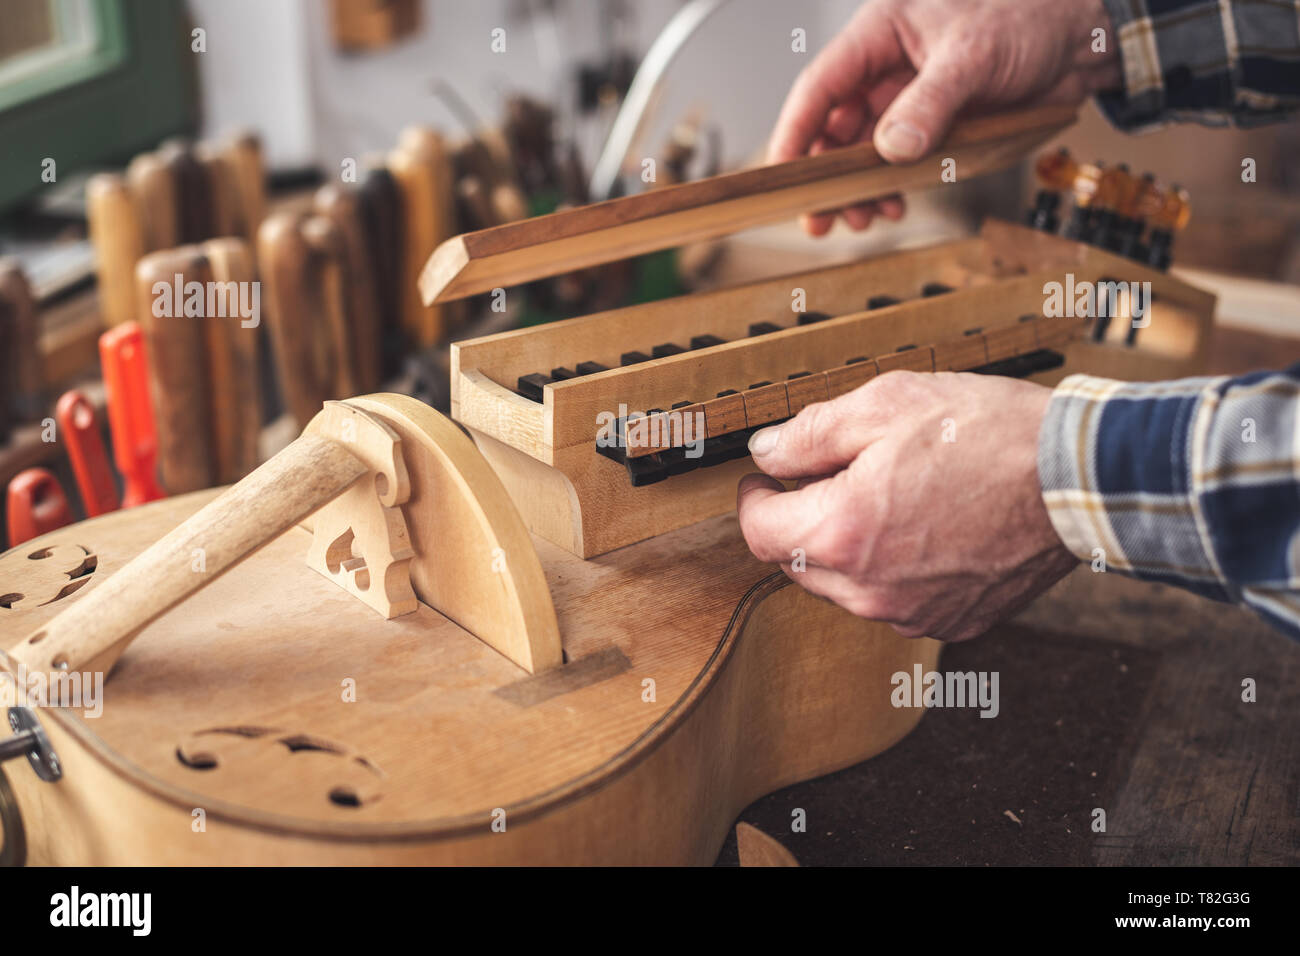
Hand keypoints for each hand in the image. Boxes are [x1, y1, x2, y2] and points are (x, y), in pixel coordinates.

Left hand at [736, 371, 1077, 641]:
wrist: (1077, 477)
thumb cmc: (987, 433)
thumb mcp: (884, 404)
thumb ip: (809, 434)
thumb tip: (766, 454)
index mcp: (843, 533)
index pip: (760, 533)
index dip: (755, 501)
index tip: (764, 480)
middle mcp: (870, 590)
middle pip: (800, 563)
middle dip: (804, 520)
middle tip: (835, 475)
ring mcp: (913, 613)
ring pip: (847, 586)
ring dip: (850, 547)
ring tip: (893, 495)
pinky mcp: (952, 621)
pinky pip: (897, 600)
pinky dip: (896, 569)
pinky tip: (928, 526)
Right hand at [769, 0, 1121, 234]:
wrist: (1081, 36)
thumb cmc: (1030, 14)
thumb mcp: (973, 56)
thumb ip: (929, 103)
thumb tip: (892, 147)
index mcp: (882, 31)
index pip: (821, 85)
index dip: (796, 132)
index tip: (781, 175)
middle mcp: (887, 64)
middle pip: (835, 125)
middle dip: (825, 174)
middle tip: (819, 218)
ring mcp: (908, 95)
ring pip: (863, 149)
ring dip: (857, 188)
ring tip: (861, 218)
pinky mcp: (933, 121)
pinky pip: (897, 159)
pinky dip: (890, 186)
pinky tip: (893, 204)